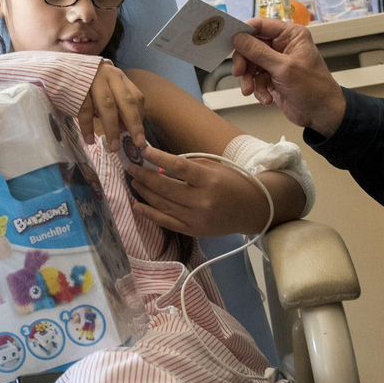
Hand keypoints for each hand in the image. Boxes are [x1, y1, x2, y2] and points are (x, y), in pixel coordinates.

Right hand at [76, 64, 146, 151]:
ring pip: (107, 106)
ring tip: (114, 147)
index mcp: (119, 77)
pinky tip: (89, 140)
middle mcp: (110, 76)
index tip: (139, 135)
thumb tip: (125, 127)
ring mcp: (93, 80)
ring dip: (112, 129)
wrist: (59, 66)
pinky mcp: (77, 87)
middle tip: (138, 143)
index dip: (139, 117)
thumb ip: (116, 104)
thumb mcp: (104, 88)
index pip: (136, 97)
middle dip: (133, 124)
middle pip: (126, 101)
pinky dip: (88, 126)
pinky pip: (85, 110)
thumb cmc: (86, 81)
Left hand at [125, 146, 270, 237]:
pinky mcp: (193, 231)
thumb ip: (188, 166)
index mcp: (209, 180)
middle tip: (131, 168)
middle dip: (144, 176)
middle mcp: (201, 201)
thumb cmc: (232, 182)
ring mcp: (196, 219)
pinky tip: (137, 204)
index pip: (177, 167)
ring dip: (144, 192)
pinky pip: (166, 222)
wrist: (251, 209)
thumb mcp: (214, 167)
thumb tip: (159, 166)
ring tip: (134, 181)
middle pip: (165, 187)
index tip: (142, 151)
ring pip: (162, 205)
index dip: (157, 158)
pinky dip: (149, 214)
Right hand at [231, 20, 345, 135]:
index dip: (244, 32)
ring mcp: (276, 62)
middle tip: (240, 73)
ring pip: (251, 64)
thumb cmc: (311, 87)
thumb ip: (258, 52)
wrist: (322, 114)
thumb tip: (237, 37)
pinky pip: (256, 79)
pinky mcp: (272, 78)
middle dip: (245, 62)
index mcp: (290, 35)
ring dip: (250, 79)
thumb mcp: (284, 68)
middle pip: (251, 46)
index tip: (229, 42)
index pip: (261, 25)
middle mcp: (282, 45)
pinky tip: (266, 98)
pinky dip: (258, 89)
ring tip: (251, 92)